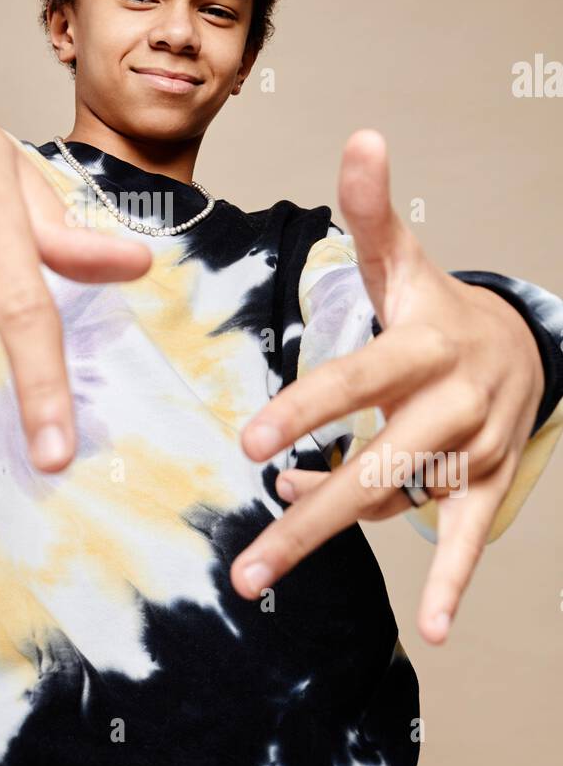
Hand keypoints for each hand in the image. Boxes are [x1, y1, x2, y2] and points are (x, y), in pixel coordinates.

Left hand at [230, 129, 544, 644]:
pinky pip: (466, 537)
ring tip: (262, 563)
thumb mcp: (405, 260)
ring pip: (394, 499)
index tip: (253, 443)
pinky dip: (450, 580)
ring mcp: (471, 450)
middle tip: (246, 563)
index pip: (357, 380)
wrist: (518, 345)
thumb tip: (361, 136)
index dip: (307, 410)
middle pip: (373, 465)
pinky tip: (431, 629)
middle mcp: (452, 402)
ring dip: (330, 526)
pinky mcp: (482, 485)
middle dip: (309, 515)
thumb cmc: (436, 308)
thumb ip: (372, 210)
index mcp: (423, 346)